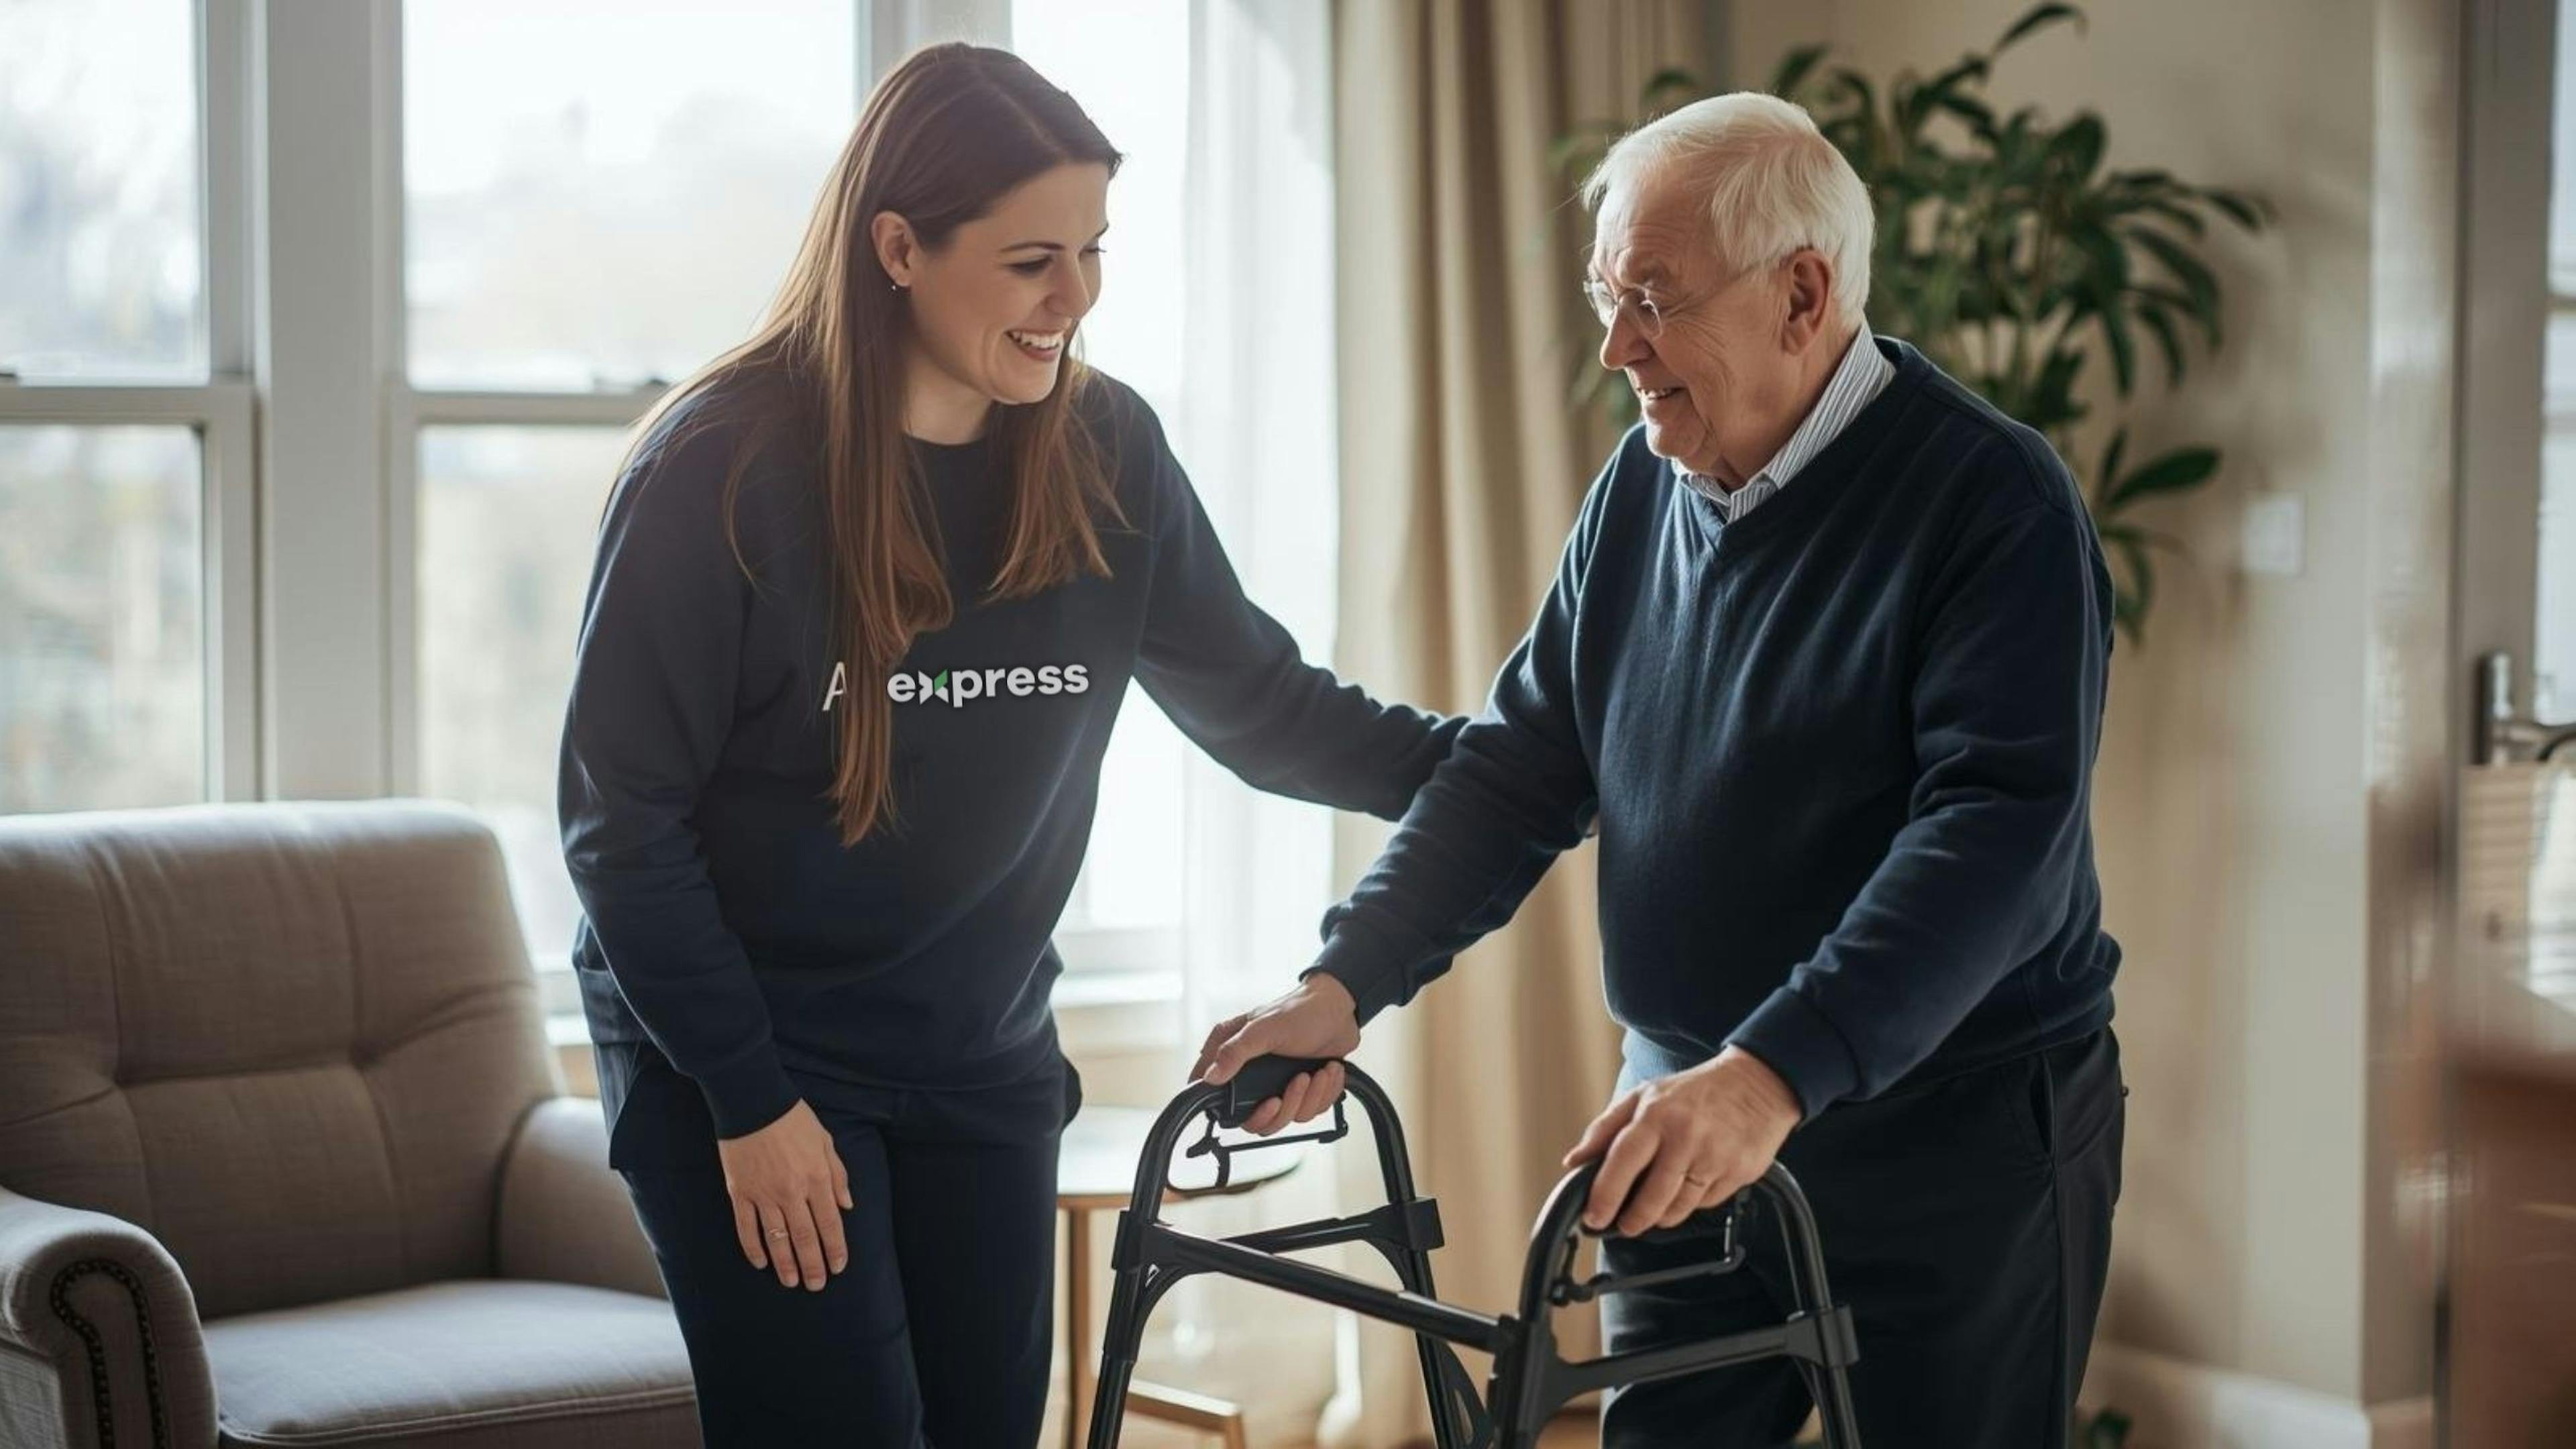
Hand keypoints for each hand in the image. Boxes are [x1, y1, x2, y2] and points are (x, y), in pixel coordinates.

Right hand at [714, 1099, 853, 1290]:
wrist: (753, 1103)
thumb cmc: (793, 1120)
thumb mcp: (825, 1142)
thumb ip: (838, 1176)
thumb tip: (847, 1206)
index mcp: (816, 1179)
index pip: (830, 1224)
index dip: (835, 1249)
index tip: (839, 1267)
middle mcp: (792, 1192)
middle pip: (805, 1238)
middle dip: (813, 1265)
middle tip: (816, 1286)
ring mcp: (763, 1195)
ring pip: (777, 1239)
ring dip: (785, 1264)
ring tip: (791, 1282)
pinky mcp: (740, 1193)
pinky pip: (746, 1228)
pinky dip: (753, 1249)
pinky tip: (760, 1263)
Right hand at [1189, 974, 1364, 1136]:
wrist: (1339, 1009)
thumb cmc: (1300, 1011)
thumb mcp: (1263, 1028)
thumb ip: (1234, 1052)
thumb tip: (1210, 1076)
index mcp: (1234, 1053)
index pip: (1213, 1093)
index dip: (1231, 1110)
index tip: (1261, 1102)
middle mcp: (1251, 1072)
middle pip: (1255, 1119)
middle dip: (1284, 1107)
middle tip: (1298, 1081)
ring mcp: (1275, 1083)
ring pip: (1285, 1117)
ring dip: (1308, 1098)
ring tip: (1317, 1073)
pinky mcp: (1299, 1090)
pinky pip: (1308, 1111)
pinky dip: (1323, 1094)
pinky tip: (1326, 1071)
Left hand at [1560, 1046, 1802, 1236]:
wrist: (1757, 1085)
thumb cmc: (1695, 1092)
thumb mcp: (1644, 1096)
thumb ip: (1605, 1128)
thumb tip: (1574, 1160)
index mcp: (1655, 1115)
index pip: (1621, 1162)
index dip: (1604, 1195)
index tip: (1594, 1217)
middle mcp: (1684, 1137)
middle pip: (1651, 1198)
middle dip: (1633, 1220)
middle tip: (1625, 1224)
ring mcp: (1713, 1157)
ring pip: (1678, 1208)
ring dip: (1662, 1216)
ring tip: (1656, 1207)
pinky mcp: (1737, 1173)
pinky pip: (1705, 1204)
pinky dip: (1692, 1203)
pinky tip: (1691, 1185)